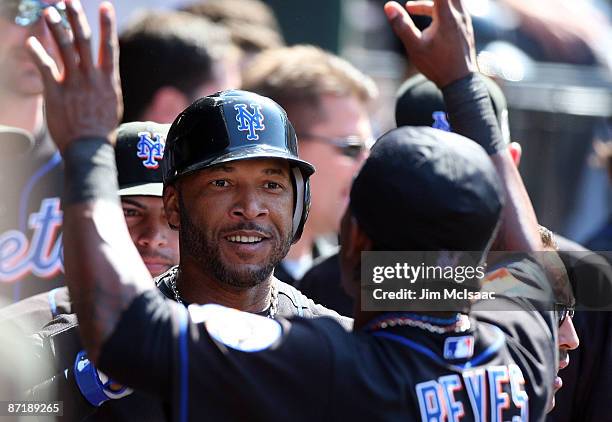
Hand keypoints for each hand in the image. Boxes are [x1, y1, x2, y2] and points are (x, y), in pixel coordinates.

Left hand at [26, 0, 121, 153]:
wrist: (90, 149)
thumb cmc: (103, 130)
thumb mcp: (113, 104)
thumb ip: (108, 85)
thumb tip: (108, 73)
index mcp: (108, 80)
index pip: (109, 47)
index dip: (107, 25)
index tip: (105, 6)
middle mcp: (91, 78)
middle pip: (84, 41)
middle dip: (77, 18)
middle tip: (70, 0)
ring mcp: (73, 84)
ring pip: (64, 49)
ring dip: (57, 28)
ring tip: (49, 11)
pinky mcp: (56, 93)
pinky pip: (45, 68)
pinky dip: (39, 53)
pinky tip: (33, 41)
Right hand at [384, 0, 477, 87]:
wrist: (460, 82)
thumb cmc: (437, 65)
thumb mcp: (415, 47)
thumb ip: (402, 25)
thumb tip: (389, 6)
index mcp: (447, 16)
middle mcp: (459, 14)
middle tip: (413, 3)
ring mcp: (464, 21)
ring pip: (448, 1)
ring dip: (430, 1)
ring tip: (411, 7)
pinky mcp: (465, 28)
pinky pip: (453, 9)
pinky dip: (438, 8)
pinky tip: (428, 21)